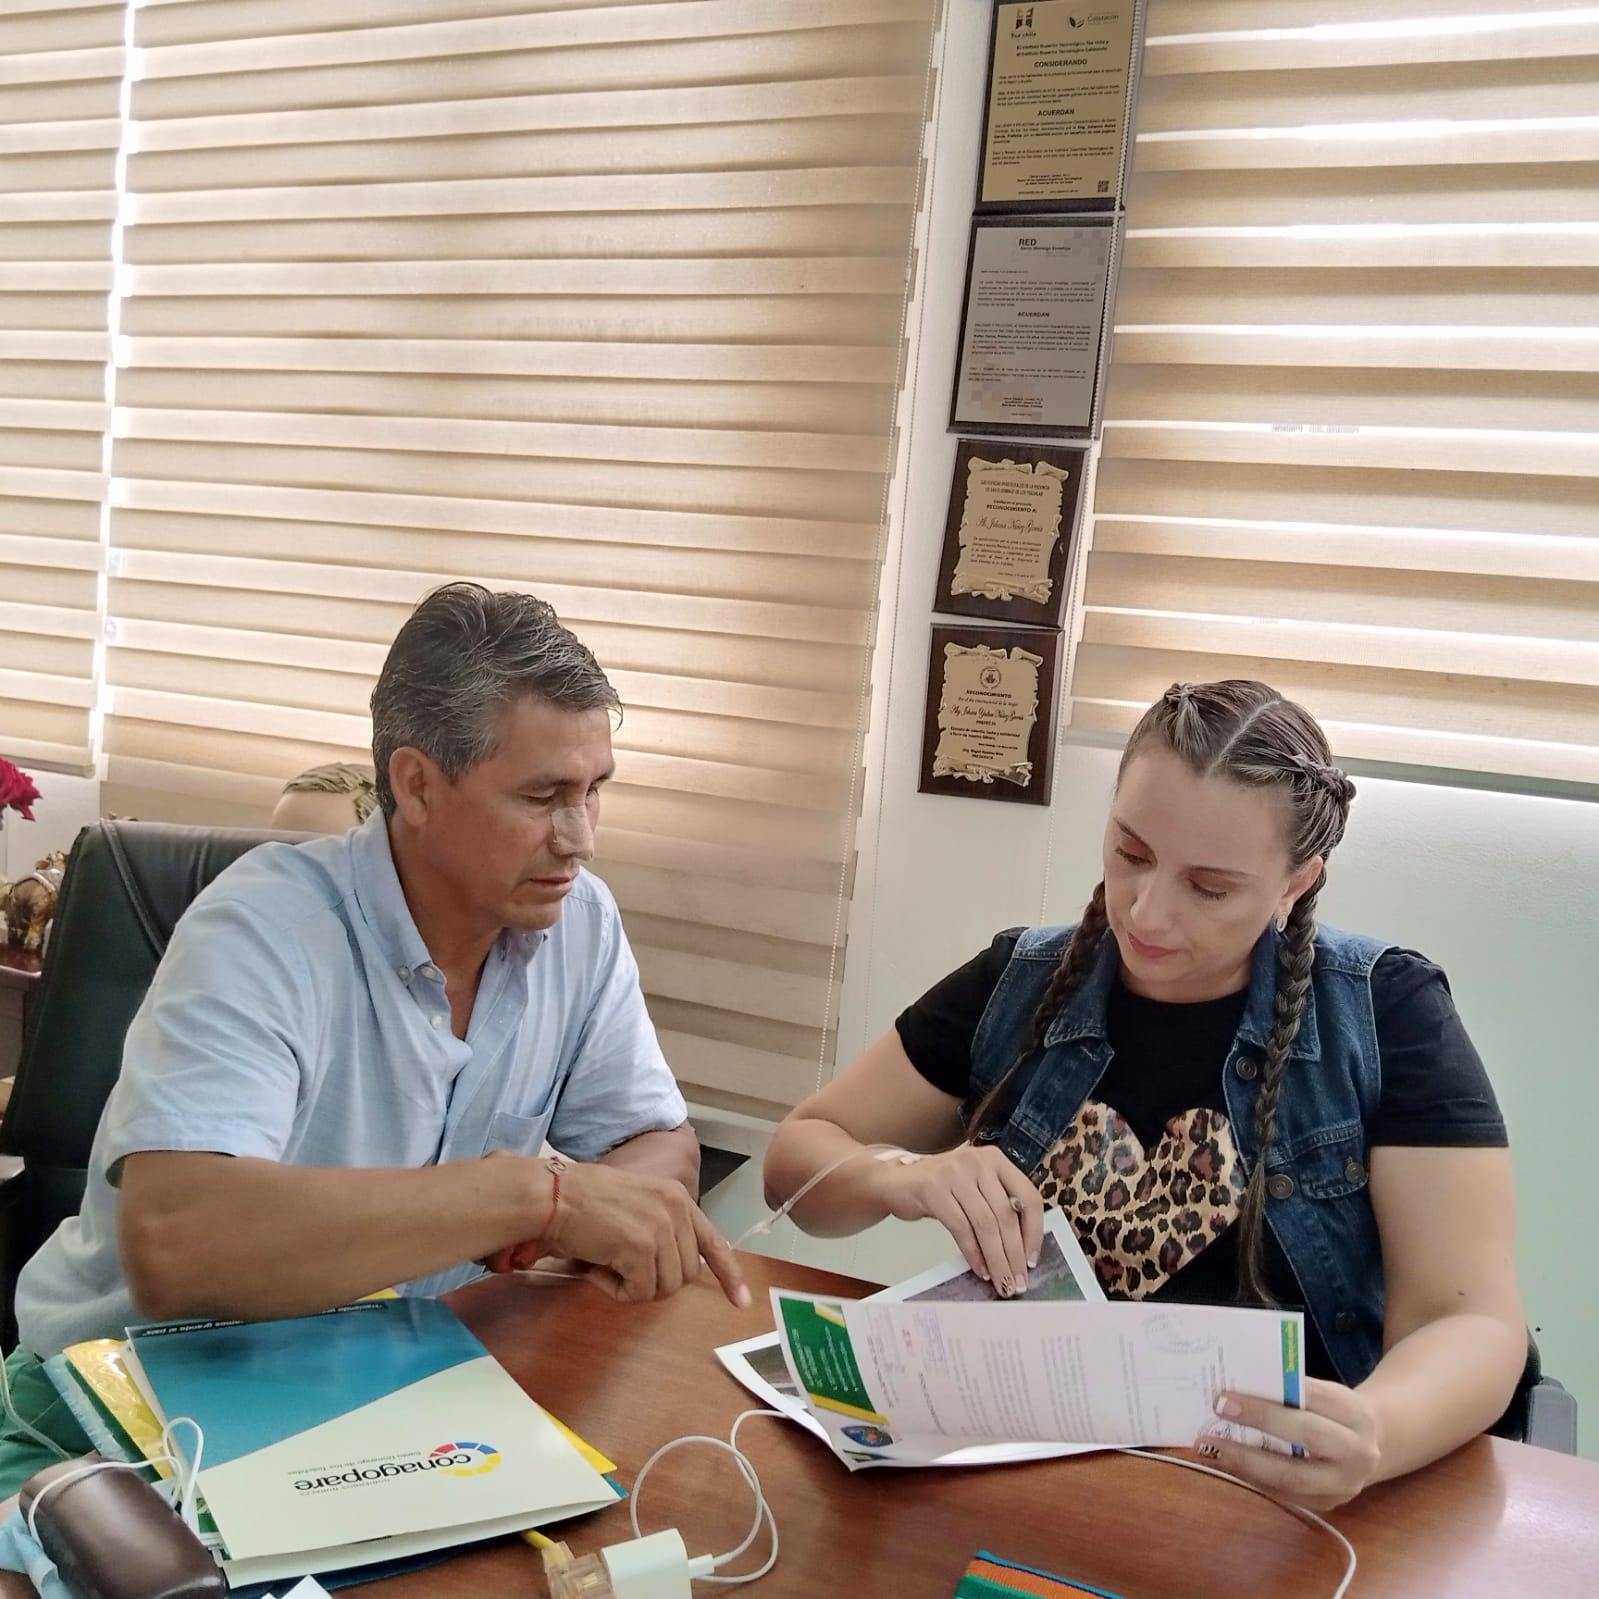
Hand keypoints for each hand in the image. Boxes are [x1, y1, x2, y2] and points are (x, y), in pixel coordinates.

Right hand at [543, 1158, 750, 1309]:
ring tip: (608, 1265)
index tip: (741, 1301)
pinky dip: (617, 1291)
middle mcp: (676, 1210)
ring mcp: (661, 1228)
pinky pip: (639, 1293)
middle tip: (623, 1270)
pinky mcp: (641, 1248)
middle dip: (656, 1282)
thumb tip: (675, 1272)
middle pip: (686, 1275)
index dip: (729, 1275)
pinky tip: (599, 1269)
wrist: (555, 1195)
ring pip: (665, 1288)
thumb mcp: (637, 1205)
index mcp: (677, 1198)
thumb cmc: (584, 1201)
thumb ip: (661, 1231)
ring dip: (634, 1287)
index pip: (715, 1242)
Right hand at [874, 1143, 1042, 1294]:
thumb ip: (998, 1206)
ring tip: (1001, 1282)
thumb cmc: (941, 1188)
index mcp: (996, 1160)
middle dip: (1014, 1254)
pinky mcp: (933, 1189)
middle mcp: (978, 1162)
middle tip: (1017, 1282)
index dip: (1034, 1232)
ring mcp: (954, 1173)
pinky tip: (980, 1269)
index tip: (1032, 1261)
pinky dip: (973, 1253)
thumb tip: (1022, 1252)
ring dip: (996, 1259)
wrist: (895, 1179)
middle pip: (1006, 1215)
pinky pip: (961, 1228)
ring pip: (985, 1224)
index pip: (1028, 1197)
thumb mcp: (975, 1187)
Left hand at [1198, 1378, 1382, 1510]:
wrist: (1373, 1447)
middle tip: (1217, 1411)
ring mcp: (1344, 1485)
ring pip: (1292, 1477)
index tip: (1227, 1393)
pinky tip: (1224, 1464)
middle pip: (1308, 1437)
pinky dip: (1250, 1478)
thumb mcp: (1324, 1394)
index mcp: (1356, 1414)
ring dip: (1245, 1462)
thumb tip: (1234, 1387)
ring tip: (1209, 1447)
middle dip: (1259, 1422)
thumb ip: (1290, 1391)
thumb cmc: (1333, 1411)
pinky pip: (1284, 1494)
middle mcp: (1358, 1452)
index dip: (1273, 1394)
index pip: (1313, 1398)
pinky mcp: (1327, 1504)